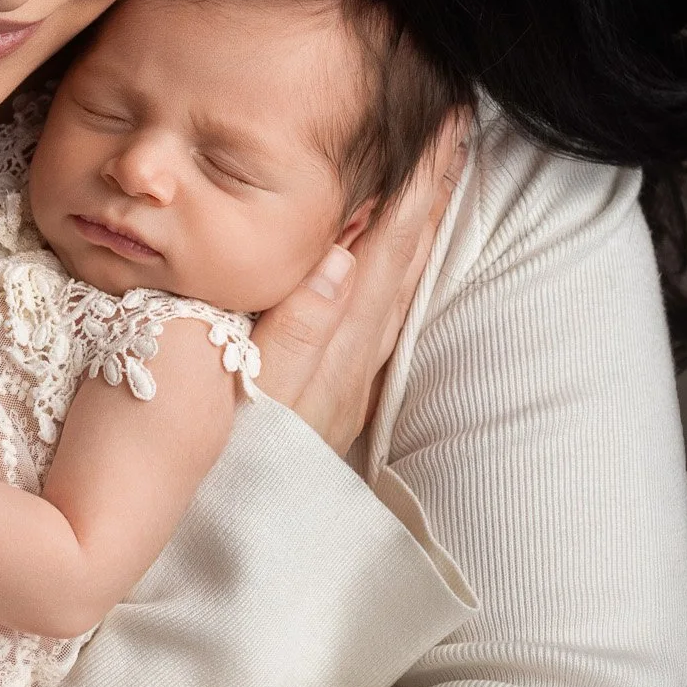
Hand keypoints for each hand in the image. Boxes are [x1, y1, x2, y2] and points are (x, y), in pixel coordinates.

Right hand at [250, 109, 470, 454]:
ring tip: (436, 174)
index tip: (440, 130)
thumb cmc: (232, 475)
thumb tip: (342, 256)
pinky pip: (382, 317)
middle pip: (404, 260)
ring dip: (420, 226)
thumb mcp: (255, 399)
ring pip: (398, 287)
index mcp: (336, 345)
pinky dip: (396, 274)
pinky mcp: (338, 400)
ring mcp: (351, 382)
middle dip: (430, 191)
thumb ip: (298, 328)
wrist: (236, 559)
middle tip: (454, 126)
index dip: (414, 188)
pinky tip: (393, 260)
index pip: (385, 249)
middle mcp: (355, 359)